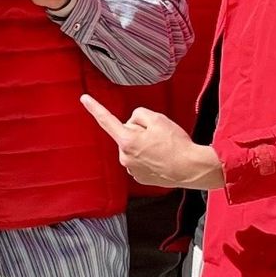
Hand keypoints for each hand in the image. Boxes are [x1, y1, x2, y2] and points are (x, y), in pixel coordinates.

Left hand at [80, 95, 223, 189]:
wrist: (192, 168)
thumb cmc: (176, 144)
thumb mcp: (157, 119)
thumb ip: (138, 115)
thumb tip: (133, 123)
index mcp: (126, 141)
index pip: (106, 120)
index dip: (94, 108)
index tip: (84, 98)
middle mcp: (125, 157)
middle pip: (127, 134)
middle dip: (139, 132)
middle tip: (159, 136)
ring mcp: (131, 169)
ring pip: (134, 148)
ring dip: (144, 145)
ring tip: (164, 149)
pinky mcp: (140, 178)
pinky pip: (140, 160)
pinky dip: (149, 158)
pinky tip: (162, 159)